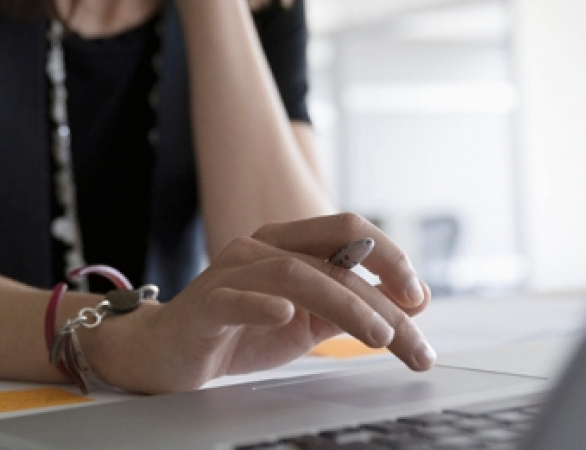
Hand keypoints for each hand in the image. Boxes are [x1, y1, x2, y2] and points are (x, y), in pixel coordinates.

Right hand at [84, 213, 434, 393]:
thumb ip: (350, 307)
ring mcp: (230, 273)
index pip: (348, 232)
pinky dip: (263, 305)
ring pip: (296, 275)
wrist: (167, 354)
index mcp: (288, 245)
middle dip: (382, 299)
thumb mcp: (306, 323)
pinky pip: (235, 298)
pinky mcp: (205, 305)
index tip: (419, 298)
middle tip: (413, 340)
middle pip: (333, 259)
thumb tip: (413, 301)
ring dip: (345, 304)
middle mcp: (260, 248)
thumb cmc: (237, 333)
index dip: (390, 257)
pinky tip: (285, 317)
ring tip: (377, 335)